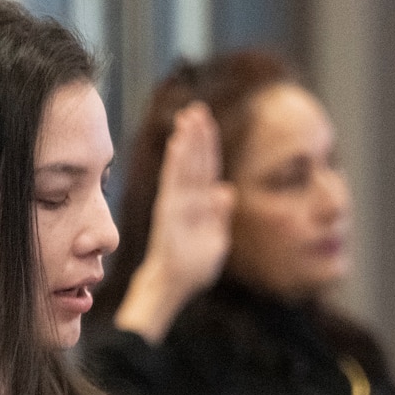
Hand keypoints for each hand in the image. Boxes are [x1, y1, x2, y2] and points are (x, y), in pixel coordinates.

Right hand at [113, 103, 234, 342]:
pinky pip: (174, 179)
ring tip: (189, 116)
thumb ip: (220, 216)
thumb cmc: (192, 268)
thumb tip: (226, 191)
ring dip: (188, 141)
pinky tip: (178, 141)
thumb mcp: (216, 240)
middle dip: (198, 135)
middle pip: (195, 161)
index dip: (209, 147)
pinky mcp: (169, 209)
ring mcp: (176, 203)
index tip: (209, 123)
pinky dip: (177, 160)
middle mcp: (186, 199)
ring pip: (184, 165)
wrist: (173, 286)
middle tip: (198, 108)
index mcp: (199, 206)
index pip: (206, 170)